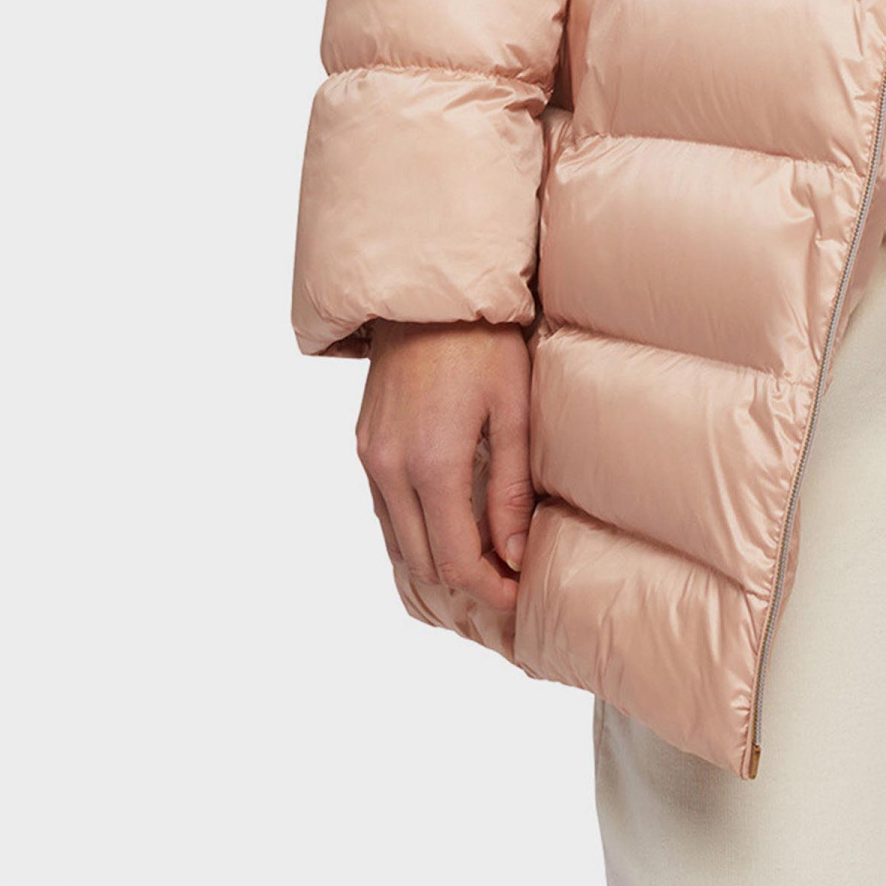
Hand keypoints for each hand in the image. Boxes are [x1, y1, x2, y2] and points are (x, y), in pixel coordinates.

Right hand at [356, 321, 532, 617]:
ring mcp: (370, 458)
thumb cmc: (482, 342)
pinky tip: (451, 517)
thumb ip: (510, 489)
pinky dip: (415, 528)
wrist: (427, 293)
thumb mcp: (512, 410)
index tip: (521, 591)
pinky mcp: (364, 445)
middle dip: (468, 578)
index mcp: (431, 464)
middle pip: (424, 562)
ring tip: (486, 548)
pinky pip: (385, 510)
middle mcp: (389, 469)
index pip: (455, 562)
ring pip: (399, 542)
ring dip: (439, 556)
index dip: (490, 588)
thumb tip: (515, 555)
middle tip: (510, 573)